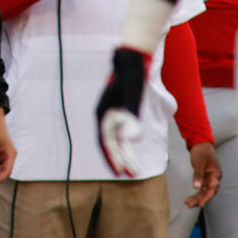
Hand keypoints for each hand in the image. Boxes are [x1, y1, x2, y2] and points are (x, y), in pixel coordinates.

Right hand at [97, 47, 150, 176]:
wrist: (131, 62)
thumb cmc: (131, 78)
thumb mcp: (133, 98)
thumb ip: (132, 118)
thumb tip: (132, 140)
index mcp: (103, 114)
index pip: (106, 142)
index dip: (113, 158)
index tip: (120, 173)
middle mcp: (104, 117)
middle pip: (111, 144)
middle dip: (120, 160)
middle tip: (131, 175)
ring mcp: (111, 116)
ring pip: (117, 141)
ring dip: (125, 155)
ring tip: (135, 171)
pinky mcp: (120, 114)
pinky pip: (122, 134)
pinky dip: (128, 144)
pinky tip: (133, 152)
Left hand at [184, 142, 220, 206]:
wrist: (200, 144)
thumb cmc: (201, 152)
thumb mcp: (199, 163)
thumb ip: (198, 175)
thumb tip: (196, 187)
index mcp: (216, 174)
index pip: (212, 189)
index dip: (207, 197)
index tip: (200, 204)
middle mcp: (214, 178)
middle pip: (208, 192)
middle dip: (199, 199)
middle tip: (189, 204)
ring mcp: (209, 178)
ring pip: (204, 191)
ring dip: (197, 198)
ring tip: (187, 203)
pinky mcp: (204, 178)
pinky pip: (201, 188)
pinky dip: (196, 193)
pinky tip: (190, 198)